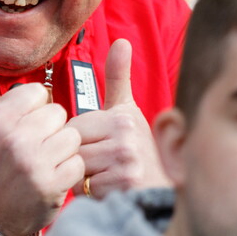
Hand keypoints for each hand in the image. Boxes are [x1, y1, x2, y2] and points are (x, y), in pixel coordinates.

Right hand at [0, 43, 83, 235]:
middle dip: (50, 130)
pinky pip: (78, 163)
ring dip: (63, 150)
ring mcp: (33, 163)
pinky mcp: (51, 185)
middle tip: (33, 147)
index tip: (22, 127)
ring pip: (72, 137)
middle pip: (58, 114)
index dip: (35, 110)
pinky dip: (69, 171)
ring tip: (44, 161)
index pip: (38, 94)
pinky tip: (52, 177)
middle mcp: (14, 138)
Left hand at [67, 39, 169, 198]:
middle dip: (81, 159)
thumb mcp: (128, 111)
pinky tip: (111, 190)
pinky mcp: (123, 189)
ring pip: (77, 169)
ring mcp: (126, 165)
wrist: (162, 191)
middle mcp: (126, 140)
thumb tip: (121, 41)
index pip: (74, 128)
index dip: (80, 139)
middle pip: (74, 148)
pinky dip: (93, 194)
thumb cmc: (139, 149)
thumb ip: (117, 77)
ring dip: (84, 177)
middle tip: (102, 163)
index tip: (99, 145)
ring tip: (106, 176)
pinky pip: (86, 189)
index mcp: (122, 118)